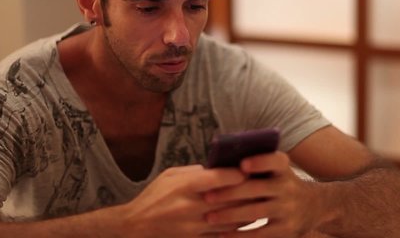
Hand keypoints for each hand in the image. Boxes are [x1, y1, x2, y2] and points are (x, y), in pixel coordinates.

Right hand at [118, 165, 247, 237]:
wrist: (136, 226)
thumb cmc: (155, 196)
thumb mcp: (171, 175)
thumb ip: (196, 171)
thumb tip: (220, 167)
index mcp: (185, 186)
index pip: (219, 178)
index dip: (238, 174)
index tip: (250, 170)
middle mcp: (191, 206)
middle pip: (230, 199)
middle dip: (248, 192)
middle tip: (263, 186)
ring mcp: (194, 226)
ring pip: (230, 220)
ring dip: (247, 212)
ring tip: (259, 203)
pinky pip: (222, 235)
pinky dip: (235, 228)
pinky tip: (245, 221)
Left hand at [202, 152, 321, 236]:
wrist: (314, 205)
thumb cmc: (281, 183)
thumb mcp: (277, 170)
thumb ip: (256, 165)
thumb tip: (219, 166)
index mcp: (283, 168)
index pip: (274, 161)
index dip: (259, 162)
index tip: (241, 164)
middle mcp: (288, 187)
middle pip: (256, 189)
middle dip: (230, 193)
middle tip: (207, 197)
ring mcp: (288, 209)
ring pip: (255, 213)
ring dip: (230, 216)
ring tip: (209, 217)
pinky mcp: (286, 230)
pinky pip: (259, 234)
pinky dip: (239, 235)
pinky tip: (222, 235)